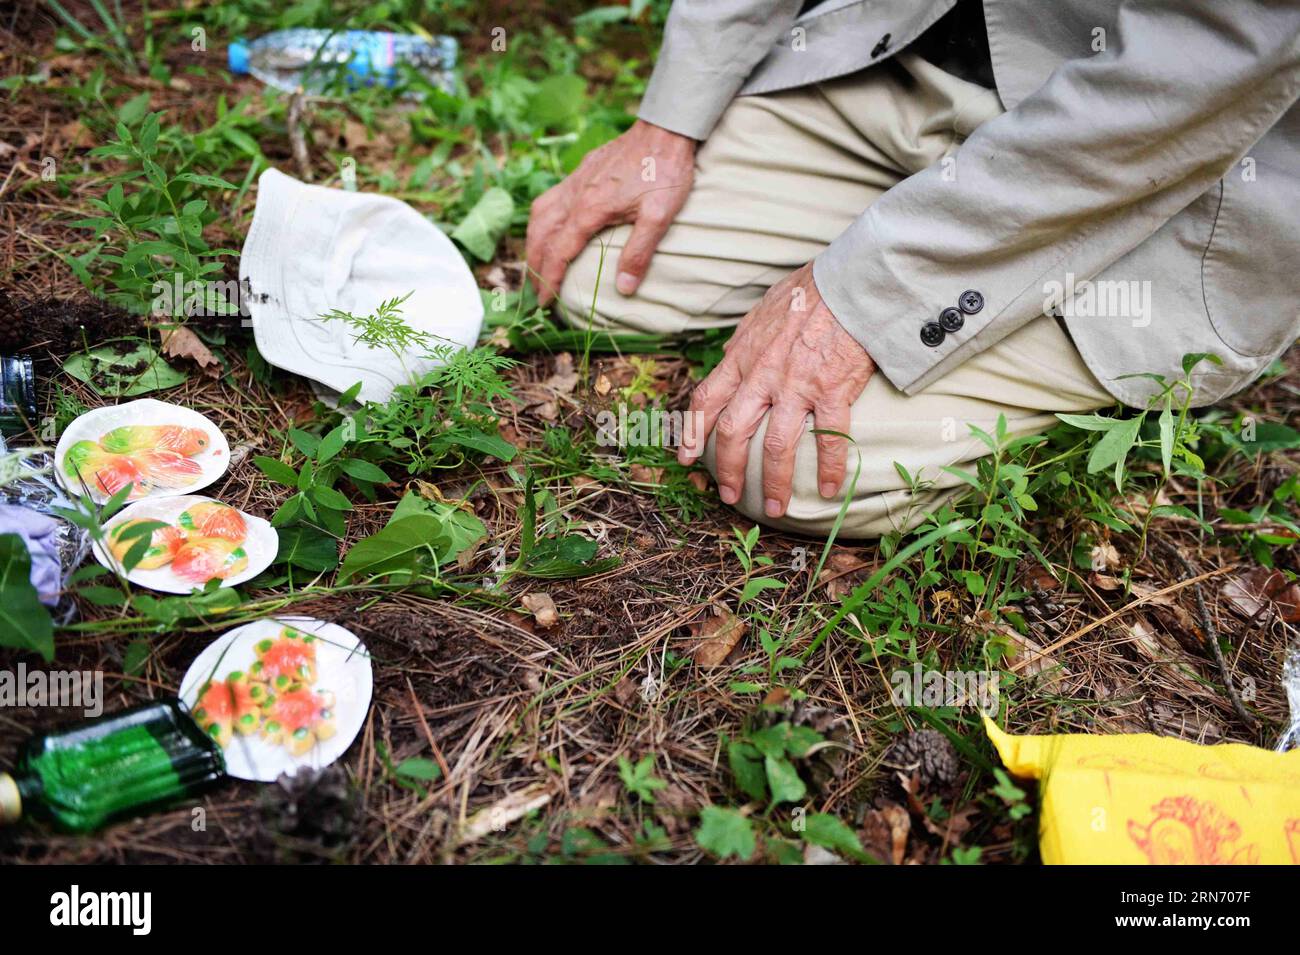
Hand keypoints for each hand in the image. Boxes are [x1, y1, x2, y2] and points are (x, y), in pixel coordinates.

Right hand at [525, 119, 695, 304]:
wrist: (664, 129)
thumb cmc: (665, 172)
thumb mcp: (659, 217)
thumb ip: (639, 253)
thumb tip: (623, 289)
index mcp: (589, 210)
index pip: (558, 252)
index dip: (549, 280)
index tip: (545, 303)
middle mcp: (574, 195)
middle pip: (540, 236)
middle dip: (534, 266)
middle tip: (536, 291)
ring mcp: (575, 181)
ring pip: (539, 215)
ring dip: (532, 242)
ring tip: (535, 263)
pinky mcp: (582, 171)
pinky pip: (550, 199)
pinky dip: (541, 220)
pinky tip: (549, 227)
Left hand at [678, 265, 873, 517]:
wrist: (851, 281)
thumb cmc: (811, 290)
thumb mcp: (764, 310)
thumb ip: (748, 339)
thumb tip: (734, 353)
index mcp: (743, 355)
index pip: (706, 399)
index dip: (693, 432)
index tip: (686, 458)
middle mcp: (763, 375)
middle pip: (734, 432)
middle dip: (728, 469)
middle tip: (730, 495)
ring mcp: (797, 386)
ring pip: (777, 446)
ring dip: (775, 482)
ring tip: (777, 507)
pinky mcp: (832, 391)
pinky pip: (829, 439)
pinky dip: (829, 468)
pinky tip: (829, 489)